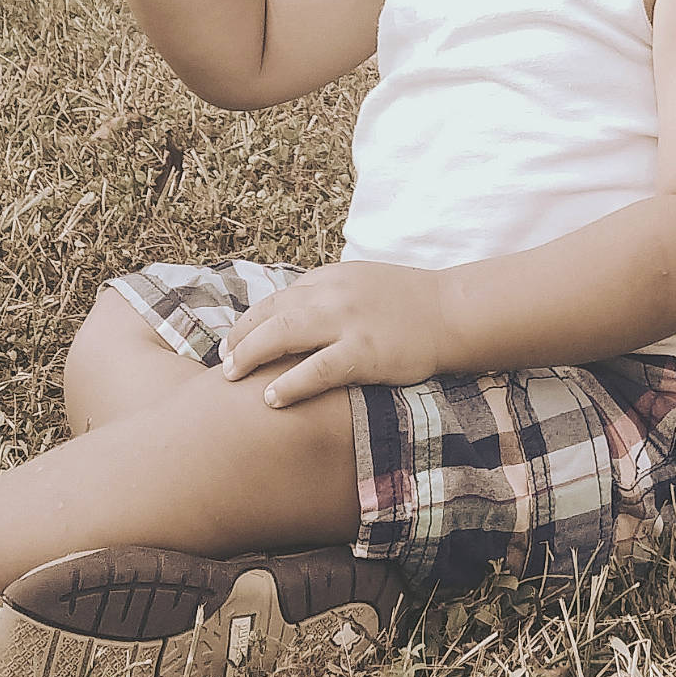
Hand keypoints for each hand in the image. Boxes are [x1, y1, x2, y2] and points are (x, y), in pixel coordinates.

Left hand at [219, 261, 442, 408]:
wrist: (452, 312)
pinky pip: (317, 368)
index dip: (249, 321)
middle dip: (240, 338)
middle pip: (270, 313)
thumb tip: (292, 318)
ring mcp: (348, 321)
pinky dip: (289, 383)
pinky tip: (271, 398)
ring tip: (232, 376)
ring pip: (283, 334)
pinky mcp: (365, 351)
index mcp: (329, 278)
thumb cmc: (408, 303)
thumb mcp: (360, 284)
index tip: (233, 341)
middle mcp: (332, 294)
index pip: (277, 298)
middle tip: (223, 362)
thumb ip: (326, 296)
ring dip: (251, 355)